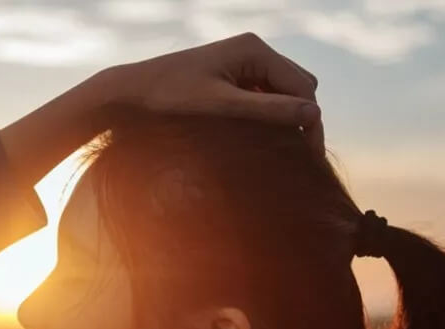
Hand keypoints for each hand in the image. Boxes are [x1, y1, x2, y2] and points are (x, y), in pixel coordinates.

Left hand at [112, 33, 323, 155]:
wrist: (131, 94)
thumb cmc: (171, 100)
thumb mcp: (221, 107)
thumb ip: (267, 110)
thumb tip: (313, 114)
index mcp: (254, 50)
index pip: (302, 87)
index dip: (311, 122)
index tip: (310, 159)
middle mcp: (252, 51)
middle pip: (297, 88)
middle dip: (301, 120)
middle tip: (299, 161)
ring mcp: (242, 64)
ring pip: (283, 95)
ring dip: (285, 121)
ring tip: (281, 156)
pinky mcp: (231, 79)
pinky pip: (264, 99)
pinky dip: (268, 120)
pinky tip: (260, 144)